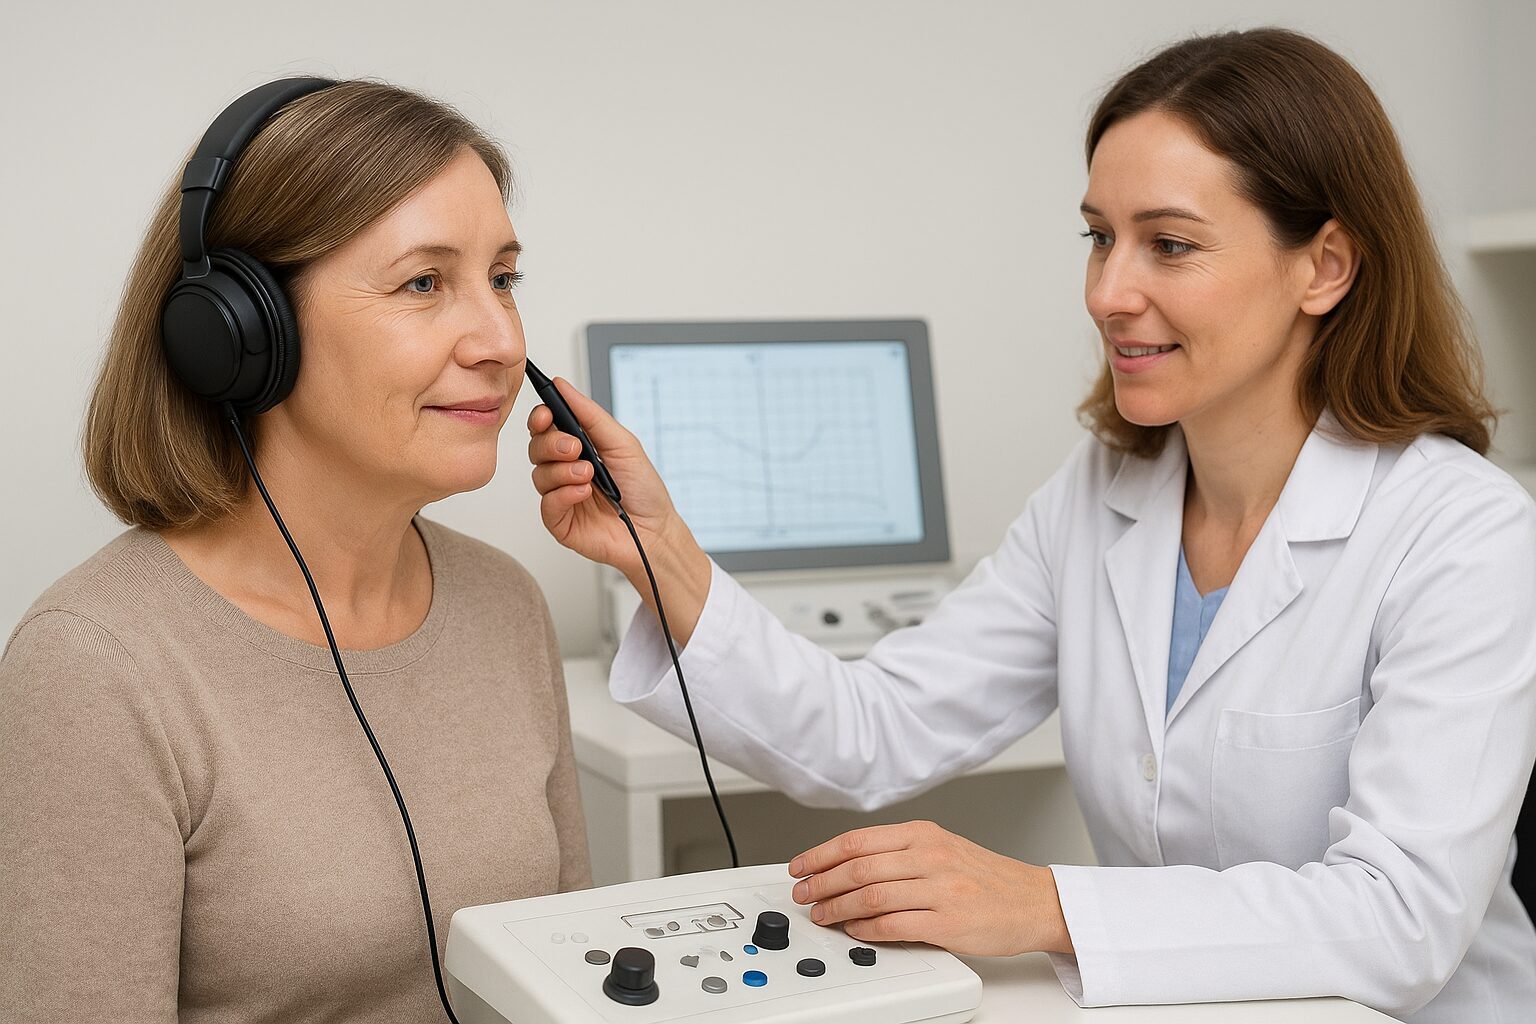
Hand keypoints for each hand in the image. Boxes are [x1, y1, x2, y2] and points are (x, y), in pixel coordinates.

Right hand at [526, 377, 711, 641]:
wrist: (656, 530)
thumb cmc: (643, 488)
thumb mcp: (621, 442)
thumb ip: (589, 414)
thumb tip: (562, 385)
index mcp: (577, 447)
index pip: (545, 427)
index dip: (540, 418)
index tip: (545, 415)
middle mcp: (564, 470)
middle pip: (536, 448)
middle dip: (552, 444)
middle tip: (575, 448)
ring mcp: (560, 496)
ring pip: (539, 475)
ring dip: (563, 471)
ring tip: (589, 475)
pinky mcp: (560, 522)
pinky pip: (547, 504)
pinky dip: (564, 494)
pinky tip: (584, 493)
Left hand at [788, 820, 1073, 956]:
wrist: (1034, 901)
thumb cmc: (987, 878)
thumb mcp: (942, 848)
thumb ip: (900, 853)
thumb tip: (849, 864)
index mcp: (924, 834)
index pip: (858, 840)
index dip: (820, 854)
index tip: (800, 866)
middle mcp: (929, 857)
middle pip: (858, 867)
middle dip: (820, 883)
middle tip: (802, 893)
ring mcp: (939, 889)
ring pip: (870, 895)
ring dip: (837, 907)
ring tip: (821, 915)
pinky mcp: (947, 922)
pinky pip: (894, 925)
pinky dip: (866, 928)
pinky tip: (855, 930)